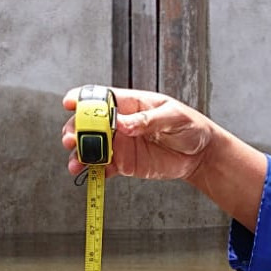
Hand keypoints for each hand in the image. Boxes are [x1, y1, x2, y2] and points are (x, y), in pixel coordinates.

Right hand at [62, 87, 267, 230]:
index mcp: (131, 104)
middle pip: (89, 123)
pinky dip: (91, 171)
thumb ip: (146, 120)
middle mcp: (120, 123)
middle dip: (76, 129)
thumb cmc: (190, 127)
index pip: (101, 97)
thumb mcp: (173, 117)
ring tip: (75, 161)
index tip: (69, 103)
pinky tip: (85, 173)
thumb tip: (123, 123)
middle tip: (71, 138)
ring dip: (79, 152)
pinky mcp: (123, 164)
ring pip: (91, 147)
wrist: (200, 155)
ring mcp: (120, 144)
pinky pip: (102, 167)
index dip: (82, 98)